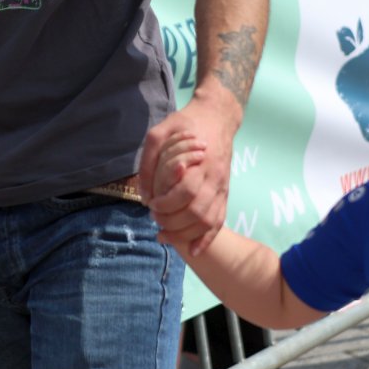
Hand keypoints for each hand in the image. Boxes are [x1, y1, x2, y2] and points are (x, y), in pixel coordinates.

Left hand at [141, 98, 234, 252]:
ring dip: (186, 234)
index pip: (185, 193)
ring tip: (166, 237)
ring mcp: (221, 187)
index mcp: (199, 162)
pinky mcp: (224, 193)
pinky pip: (219, 221)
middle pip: (197, 212)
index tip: (152, 204)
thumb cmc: (186, 124)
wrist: (218, 118)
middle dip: (173, 223)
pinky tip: (194, 250)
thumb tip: (144, 195)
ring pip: (208, 221)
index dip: (166, 204)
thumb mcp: (159, 132)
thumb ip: (148, 161)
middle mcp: (213, 178)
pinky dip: (207, 239)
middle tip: (155, 220)